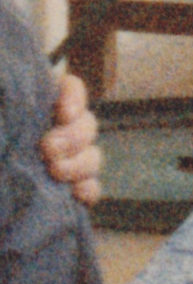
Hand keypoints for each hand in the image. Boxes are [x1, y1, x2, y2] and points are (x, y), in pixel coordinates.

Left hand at [40, 72, 100, 207]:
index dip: (74, 97)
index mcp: (43, 108)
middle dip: (73, 136)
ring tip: (55, 172)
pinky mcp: (70, 191)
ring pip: (93, 156)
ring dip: (79, 164)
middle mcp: (61, 131)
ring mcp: (69, 162)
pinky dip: (88, 190)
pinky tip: (77, 193)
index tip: (63, 113)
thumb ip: (3, 115)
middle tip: (47, 148)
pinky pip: (92, 188)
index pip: (71, 90)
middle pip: (87, 124)